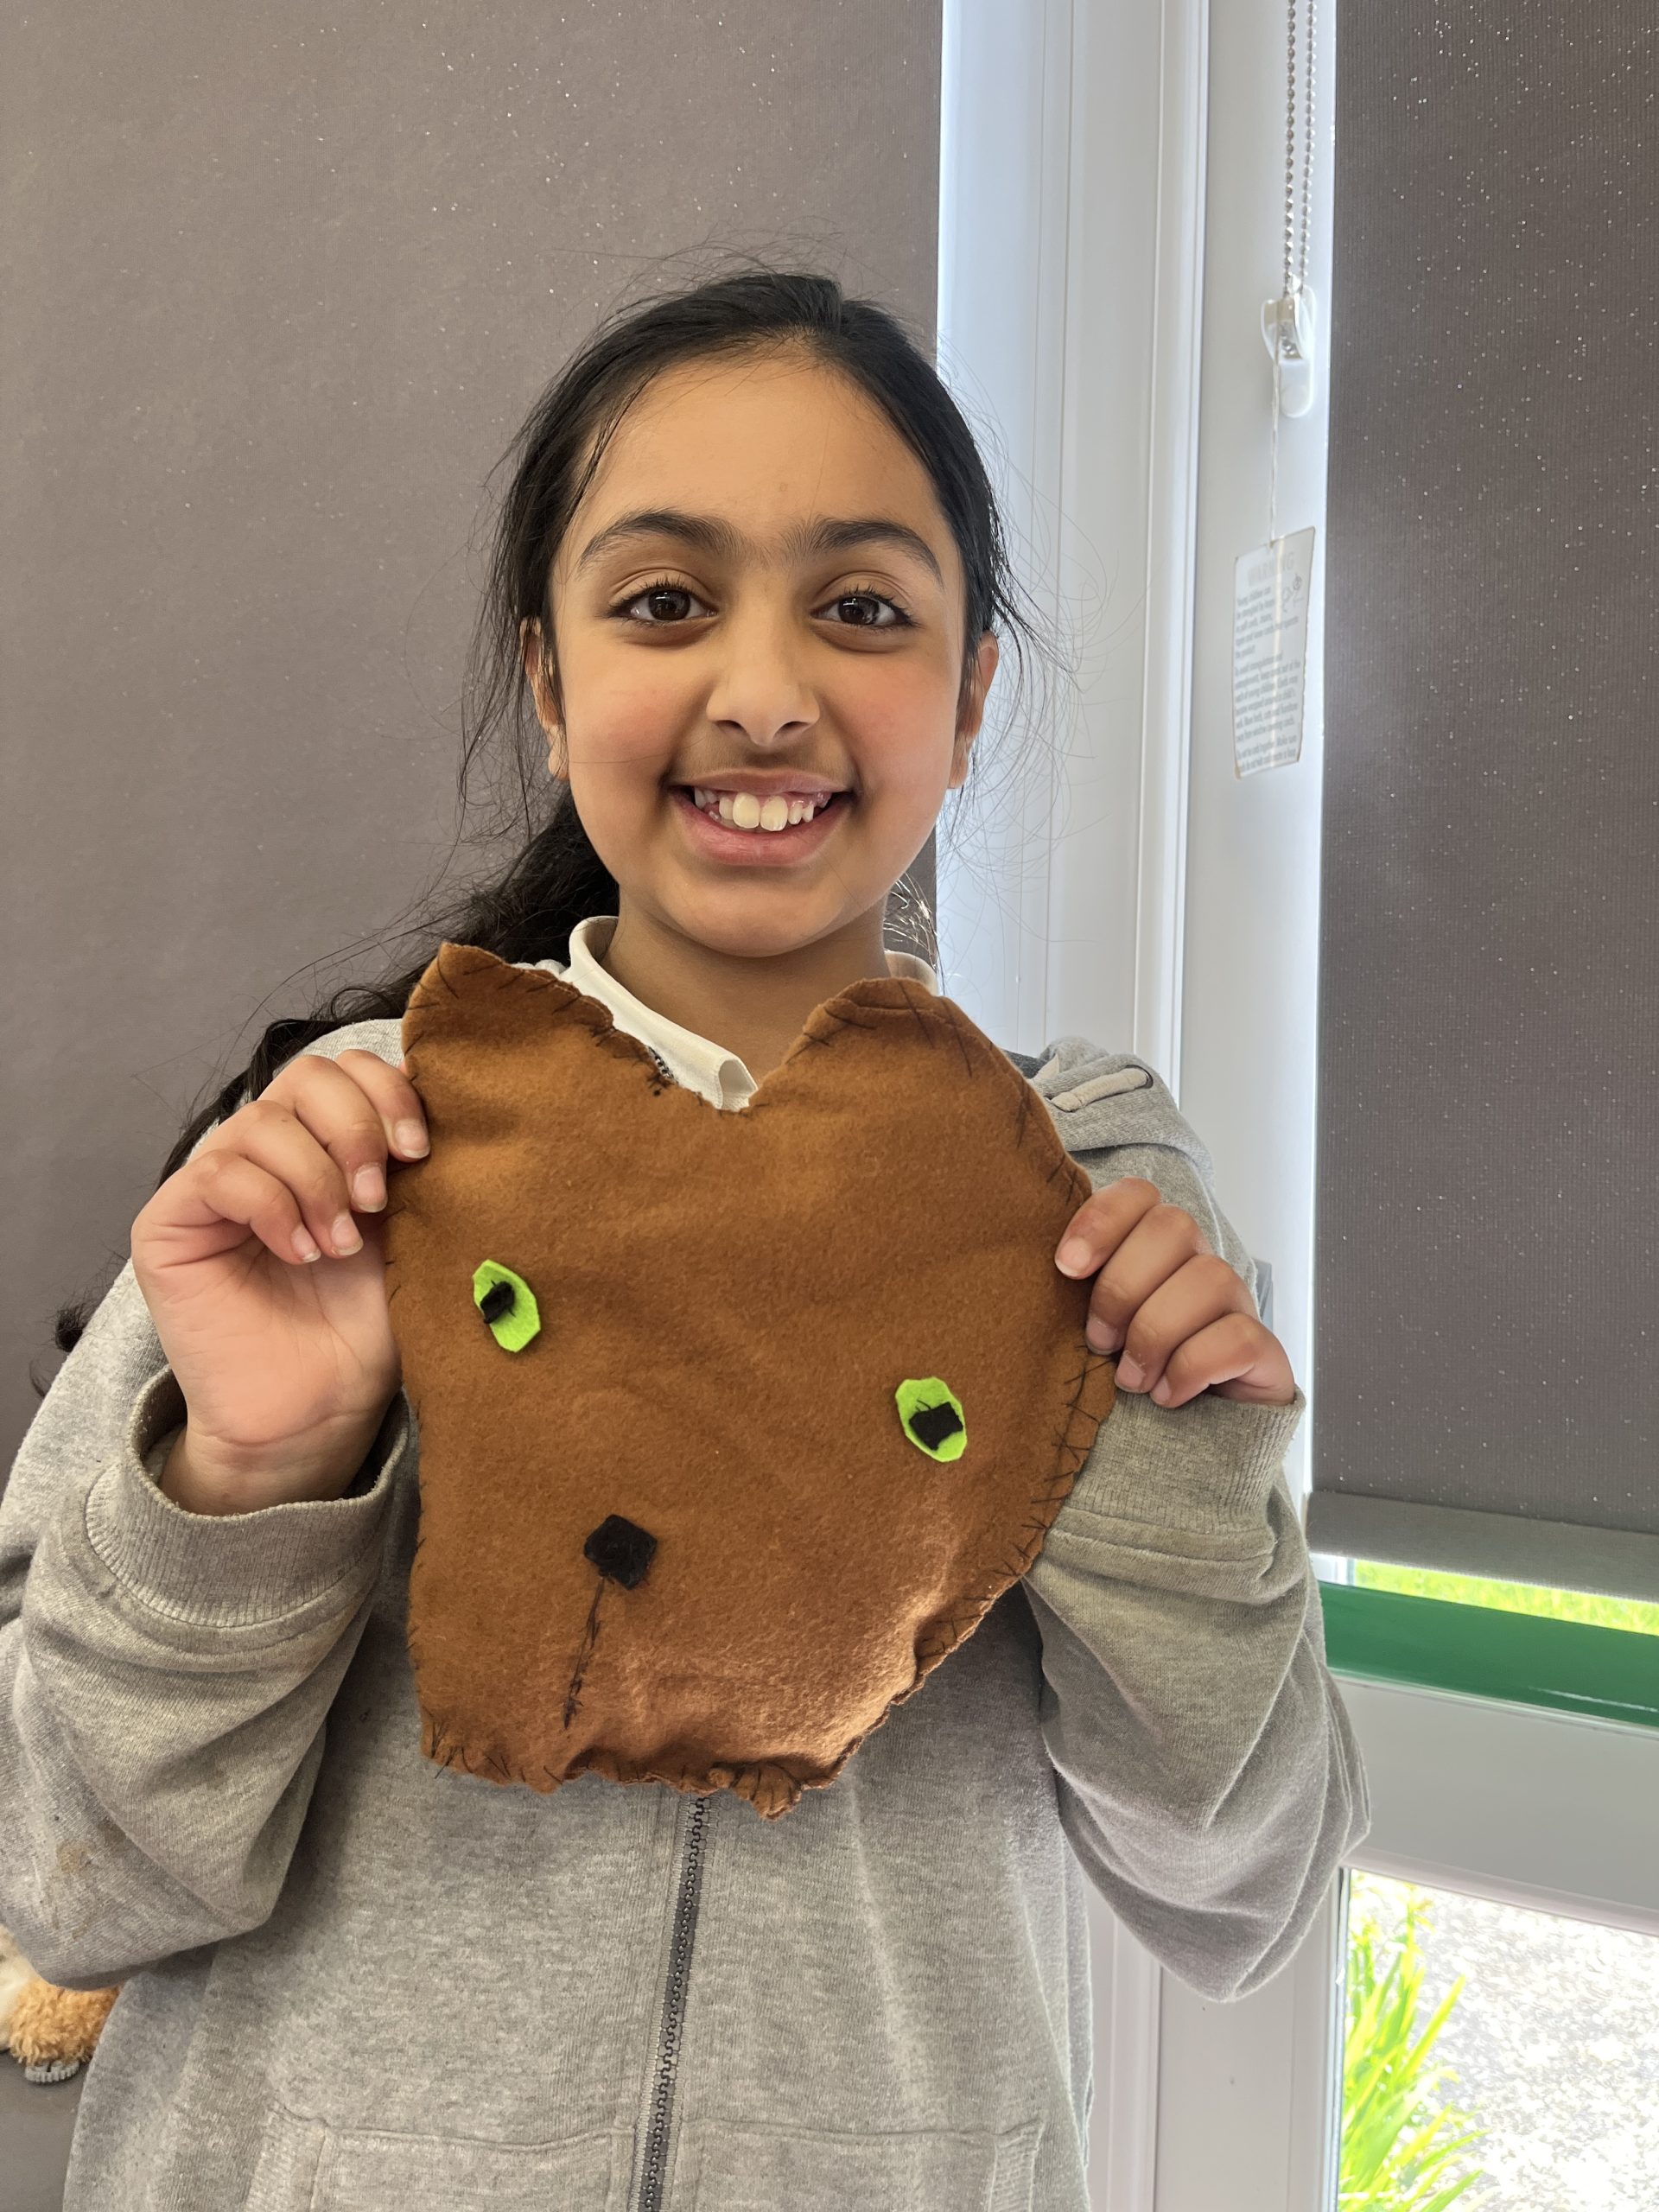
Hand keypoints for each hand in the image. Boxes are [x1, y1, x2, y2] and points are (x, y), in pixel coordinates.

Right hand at [131, 1048, 430, 1507]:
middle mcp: (269, 1152)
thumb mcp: (409, 1230)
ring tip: (339, 1246)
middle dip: (354, 1128)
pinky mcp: (169, 1222)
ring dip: (315, 1179)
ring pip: (262, 1122)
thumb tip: (446, 1107)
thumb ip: (411, 1165)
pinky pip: (218, 1173)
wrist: (321, 1410)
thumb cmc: (368, 1327)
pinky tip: (301, 1252)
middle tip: (376, 1199)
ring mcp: (216, 1183)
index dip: (386, 1092)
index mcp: (328, 1144)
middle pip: (306, 1076)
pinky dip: (272, 1207)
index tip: (419, 1151)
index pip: (348, 1067)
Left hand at [1054, 1176, 1298, 1408]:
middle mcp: (1200, 1263)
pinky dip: (1190, 1368)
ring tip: (1130, 1380)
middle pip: (1173, 1226)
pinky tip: (1167, 1395)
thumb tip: (1038, 1267)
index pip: (1140, 1194)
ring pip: (1208, 1277)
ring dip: (1155, 1334)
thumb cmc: (1129, 1372)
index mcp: (1155, 1248)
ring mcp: (1237, 1303)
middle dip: (1123, 1286)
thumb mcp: (1094, 1327)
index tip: (1066, 1266)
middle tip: (1099, 1341)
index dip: (1102, 1219)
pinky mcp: (1262, 1349)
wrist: (1190, 1439)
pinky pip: (1236, 1337)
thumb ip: (1072, 1293)